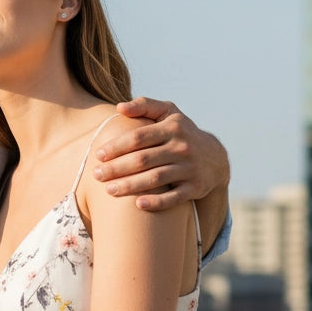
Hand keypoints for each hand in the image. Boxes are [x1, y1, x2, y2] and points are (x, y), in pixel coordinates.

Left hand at [93, 97, 229, 211]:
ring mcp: (189, 168)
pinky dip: (157, 202)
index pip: (138, 137)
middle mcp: (182, 147)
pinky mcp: (195, 188)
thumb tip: (119, 107)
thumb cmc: (181, 132)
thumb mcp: (168, 112)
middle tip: (97, 175)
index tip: (99, 155)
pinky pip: (174, 197)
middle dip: (117, 168)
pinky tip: (138, 205)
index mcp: (172, 128)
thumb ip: (144, 105)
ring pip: (155, 179)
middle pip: (143, 160)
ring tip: (108, 190)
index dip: (116, 147)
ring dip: (129, 186)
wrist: (215, 158)